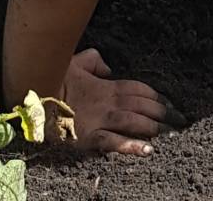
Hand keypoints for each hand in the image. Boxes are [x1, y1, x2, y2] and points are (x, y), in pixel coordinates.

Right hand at [62, 49, 180, 154]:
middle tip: (177, 121)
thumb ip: (95, 61)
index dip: (156, 96)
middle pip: (143, 106)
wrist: (36, 95)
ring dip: (152, 128)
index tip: (169, 103)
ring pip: (134, 122)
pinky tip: (147, 150)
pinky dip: (132, 146)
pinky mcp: (90, 136)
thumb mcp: (77, 62)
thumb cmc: (56, 78)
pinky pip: (114, 142)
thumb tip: (107, 69)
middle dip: (162, 113)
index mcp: (107, 85)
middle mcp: (109, 102)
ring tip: (166, 133)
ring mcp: (101, 119)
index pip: (140, 90)